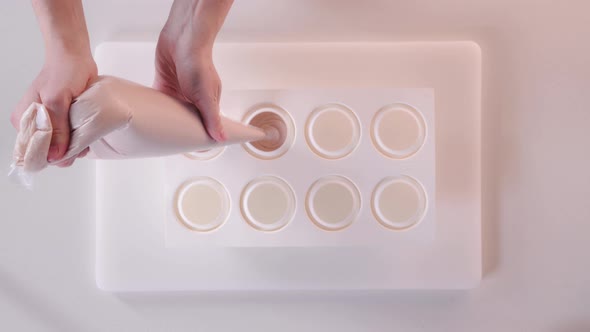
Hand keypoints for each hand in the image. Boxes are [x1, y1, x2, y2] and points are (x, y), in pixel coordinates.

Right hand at [11, 51, 96, 166]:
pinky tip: (86, 138)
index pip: (32, 152)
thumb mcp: (57, 101)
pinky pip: (68, 138)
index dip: (49, 158)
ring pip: (59, 146)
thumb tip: (55, 156)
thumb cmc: (62, 72)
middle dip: (64, 153)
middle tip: (79, 146)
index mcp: (24, 120)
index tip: (67, 156)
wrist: (74, 56)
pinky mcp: (61, 120)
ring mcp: (47, 123)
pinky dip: (78, 140)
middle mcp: (33, 124)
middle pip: (46, 151)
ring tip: (85, 140)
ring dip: (73, 147)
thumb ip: (57, 130)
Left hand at [153, 0, 232, 141]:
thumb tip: (221, 138)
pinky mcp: (164, 84)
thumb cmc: (199, 63)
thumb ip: (212, 117)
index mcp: (208, 103)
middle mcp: (194, 99)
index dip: (201, 137)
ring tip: (158, 135)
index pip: (206, 125)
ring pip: (172, 113)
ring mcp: (178, 92)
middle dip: (181, 132)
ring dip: (166, 120)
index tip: (194, 149)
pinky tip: (148, 117)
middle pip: (187, 121)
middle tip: (171, 146)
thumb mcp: (206, 95)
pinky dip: (154, 108)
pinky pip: (159, 101)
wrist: (183, 38)